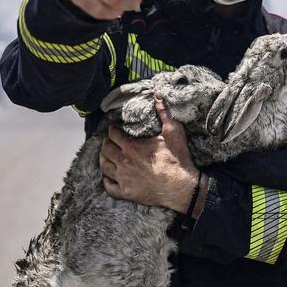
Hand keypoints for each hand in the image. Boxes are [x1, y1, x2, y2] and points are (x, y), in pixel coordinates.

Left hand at [100, 93, 205, 213]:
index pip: (113, 135)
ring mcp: (124, 178)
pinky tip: (108, 177)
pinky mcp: (127, 193)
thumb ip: (163, 112)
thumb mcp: (173, 132)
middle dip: (106, 143)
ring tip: (106, 156)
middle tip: (109, 141)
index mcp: (132, 147)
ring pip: (104, 167)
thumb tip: (158, 94)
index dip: (112, 130)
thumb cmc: (178, 159)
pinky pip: (109, 187)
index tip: (113, 129)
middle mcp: (124, 162)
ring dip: (103, 160)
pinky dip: (106, 181)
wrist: (183, 187)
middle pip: (106, 150)